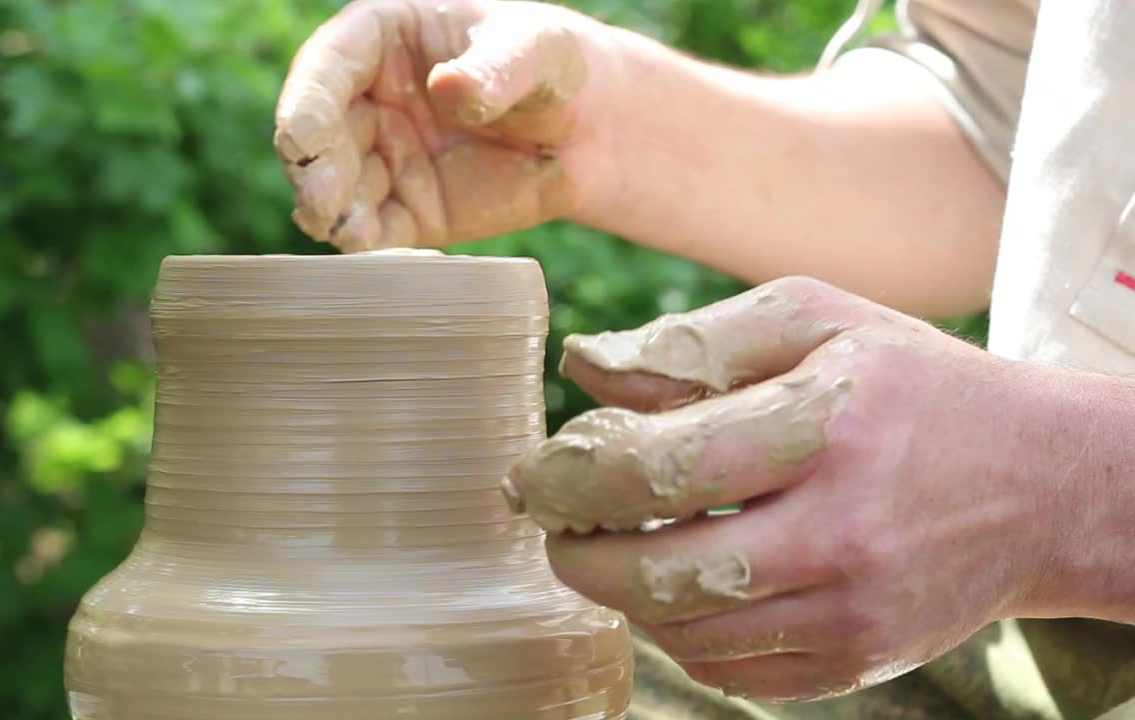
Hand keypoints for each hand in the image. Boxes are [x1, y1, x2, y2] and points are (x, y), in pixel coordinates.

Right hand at [274, 0, 621, 251]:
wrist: (588, 129)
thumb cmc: (551, 64)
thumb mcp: (535, 50)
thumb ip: (496, 68)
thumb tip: (448, 87)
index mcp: (381, 39)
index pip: (328, 65)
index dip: (307, 101)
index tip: (300, 138)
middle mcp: (368, 99)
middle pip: (321, 135)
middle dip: (315, 171)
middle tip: (321, 202)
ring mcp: (383, 158)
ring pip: (338, 189)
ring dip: (334, 214)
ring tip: (348, 234)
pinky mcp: (406, 210)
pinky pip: (375, 231)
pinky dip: (368, 246)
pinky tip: (374, 254)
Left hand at [502, 276, 1055, 701]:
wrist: (1041, 486)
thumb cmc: (913, 386)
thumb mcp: (816, 320)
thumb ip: (693, 341)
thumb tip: (582, 366)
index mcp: (823, 426)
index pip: (655, 469)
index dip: (571, 478)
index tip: (536, 475)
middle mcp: (839, 531)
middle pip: (658, 576)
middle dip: (578, 556)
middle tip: (556, 528)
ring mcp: (851, 611)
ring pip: (685, 634)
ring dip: (623, 596)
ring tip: (617, 548)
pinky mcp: (856, 660)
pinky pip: (730, 670)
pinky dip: (680, 633)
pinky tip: (679, 586)